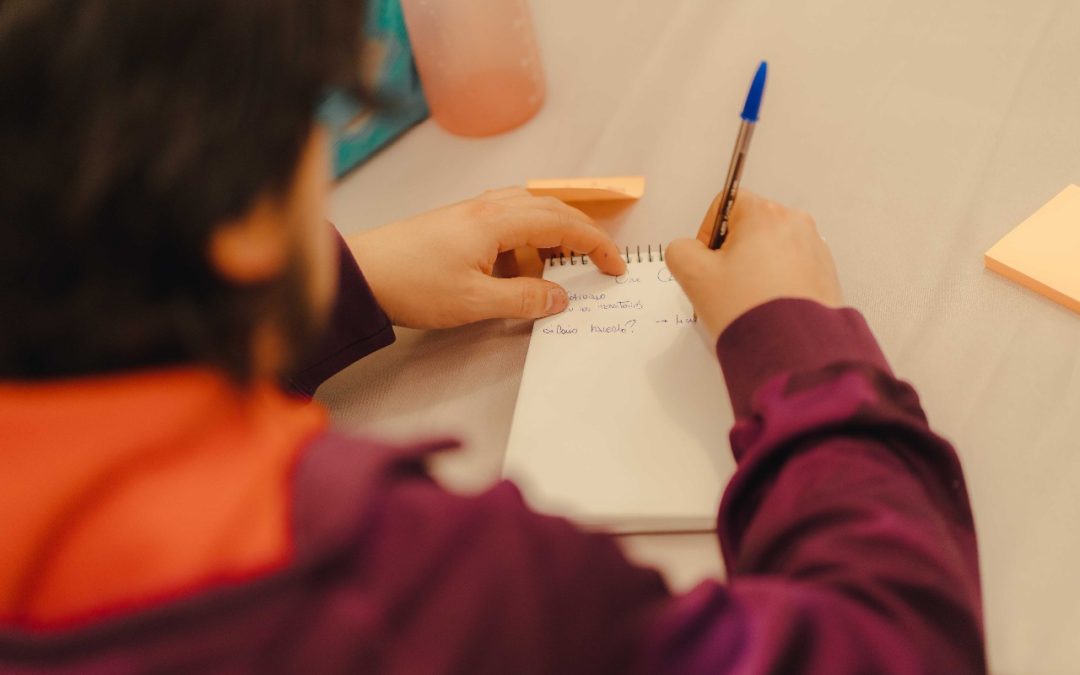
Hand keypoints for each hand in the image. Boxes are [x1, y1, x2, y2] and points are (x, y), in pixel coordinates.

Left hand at [347, 187, 626, 328]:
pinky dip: (525, 240)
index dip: (595, 243)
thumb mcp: (475, 302)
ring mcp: (472, 212)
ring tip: (558, 269)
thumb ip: (524, 298)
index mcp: (497, 221)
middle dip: (581, 234)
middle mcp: (488, 207)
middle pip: (550, 208)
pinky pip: (506, 222)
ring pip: (528, 212)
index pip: (562, 223)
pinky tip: (518, 267)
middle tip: (600, 262)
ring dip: (551, 236)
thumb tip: (561, 298)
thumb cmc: (412, 284)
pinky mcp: (459, 223)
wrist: (362, 272)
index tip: (615, 265)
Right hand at [665, 190, 842, 341]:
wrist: (792, 349)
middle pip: (751, 226)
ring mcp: (815, 248)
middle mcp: (795, 223)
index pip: (726, 203)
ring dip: (756, 268)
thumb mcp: (693, 275)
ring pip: (772, 248)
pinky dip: (778, 282)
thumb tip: (689, 250)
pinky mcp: (826, 273)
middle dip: (734, 252)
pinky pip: (793, 268)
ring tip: (749, 300)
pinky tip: (769, 306)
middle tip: (726, 285)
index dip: (708, 231)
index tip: (709, 262)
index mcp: (764, 214)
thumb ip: (680, 250)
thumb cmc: (745, 308)